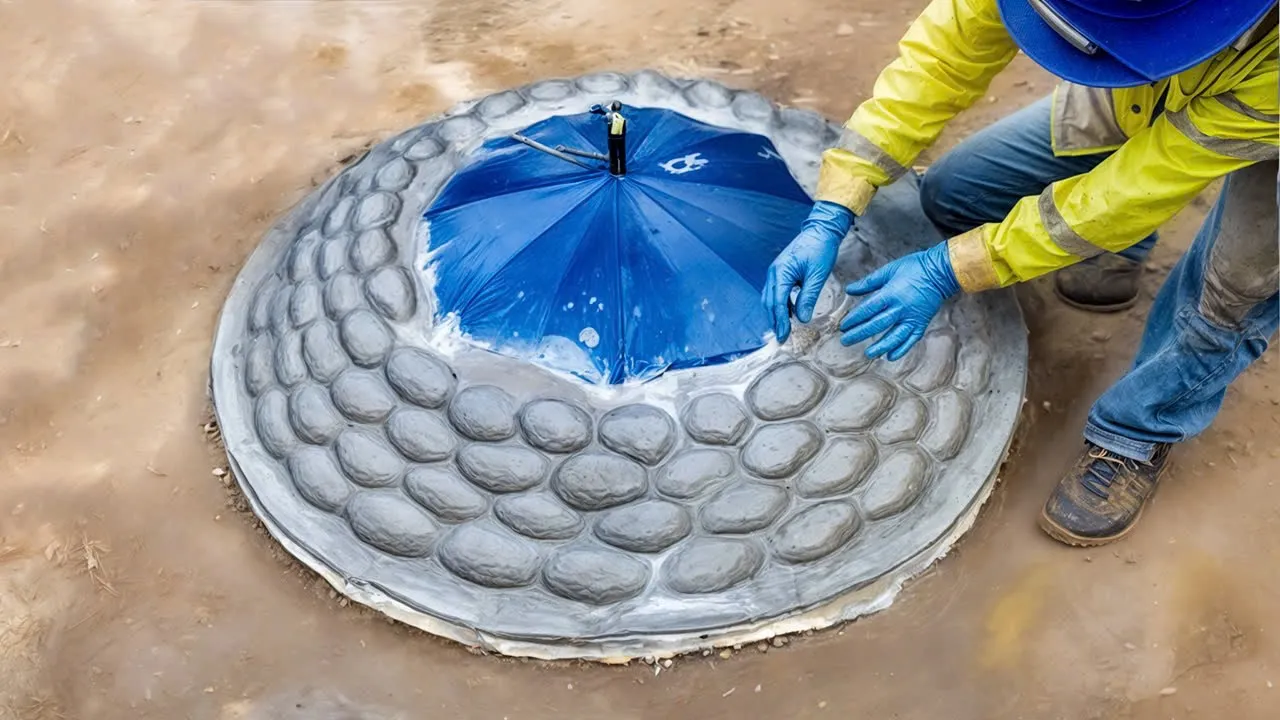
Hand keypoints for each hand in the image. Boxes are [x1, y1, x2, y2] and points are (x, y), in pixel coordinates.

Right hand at [763, 201, 853, 342]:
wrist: (821, 229)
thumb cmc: (821, 249)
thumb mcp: (818, 276)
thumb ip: (808, 297)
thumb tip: (801, 319)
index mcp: (781, 273)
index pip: (778, 303)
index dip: (780, 321)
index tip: (784, 337)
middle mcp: (774, 272)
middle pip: (770, 302)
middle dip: (775, 321)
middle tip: (781, 338)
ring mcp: (776, 271)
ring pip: (770, 297)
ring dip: (776, 313)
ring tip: (783, 329)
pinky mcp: (781, 271)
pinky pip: (776, 291)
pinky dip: (780, 304)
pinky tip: (788, 312)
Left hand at [839, 241, 959, 360]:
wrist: (941, 271)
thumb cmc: (914, 267)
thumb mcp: (889, 270)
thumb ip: (868, 282)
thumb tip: (849, 290)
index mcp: (890, 293)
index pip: (868, 310)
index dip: (854, 319)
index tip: (843, 326)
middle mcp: (901, 308)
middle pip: (877, 324)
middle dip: (859, 334)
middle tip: (846, 341)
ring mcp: (912, 317)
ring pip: (894, 336)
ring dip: (880, 346)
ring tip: (868, 353)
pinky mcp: (922, 323)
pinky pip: (911, 339)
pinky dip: (901, 349)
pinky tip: (890, 357)